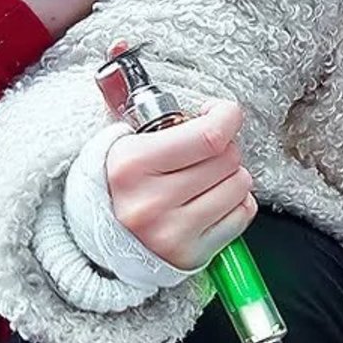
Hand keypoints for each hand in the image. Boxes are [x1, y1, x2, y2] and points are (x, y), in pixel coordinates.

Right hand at [105, 100, 257, 269]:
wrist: (101, 239)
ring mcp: (172, 231)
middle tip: (205, 153)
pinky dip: (235, 203)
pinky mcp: (190, 253)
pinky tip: (212, 201)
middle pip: (227, 158)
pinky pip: (241, 215)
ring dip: (232, 177)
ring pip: (239, 185)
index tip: (222, 114)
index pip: (208, 135)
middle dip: (225, 148)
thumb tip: (179, 89)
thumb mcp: (125, 142)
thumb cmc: (121, 184)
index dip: (226, 117)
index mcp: (132, 164)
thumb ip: (159, 116)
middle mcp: (151, 200)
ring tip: (206, 179)